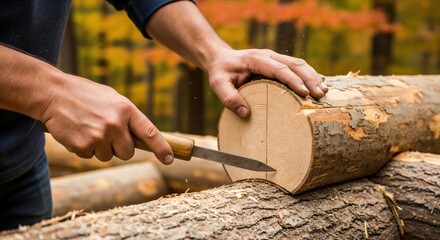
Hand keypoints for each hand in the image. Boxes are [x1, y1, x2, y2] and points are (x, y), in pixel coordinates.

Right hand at [40, 71, 173, 163]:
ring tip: (88, 128)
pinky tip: (77, 132)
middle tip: (106, 134)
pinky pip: (89, 156)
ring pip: (107, 156)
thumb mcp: (111, 98)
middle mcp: (115, 124)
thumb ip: (127, 116)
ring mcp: (99, 136)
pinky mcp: (83, 146)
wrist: (52, 93)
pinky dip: (83, 148)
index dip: (162, 148)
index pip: (150, 133)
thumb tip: (141, 137)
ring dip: (99, 148)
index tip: (170, 159)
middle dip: (119, 148)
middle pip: (127, 153)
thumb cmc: (84, 95)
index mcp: (126, 109)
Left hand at [206, 48, 327, 117]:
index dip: (293, 80)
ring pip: (299, 64)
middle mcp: (268, 56)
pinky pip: (297, 66)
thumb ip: (229, 98)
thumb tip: (246, 114)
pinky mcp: (278, 63)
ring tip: (324, 91)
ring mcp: (275, 58)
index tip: (304, 92)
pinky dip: (309, 74)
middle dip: (309, 78)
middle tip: (321, 94)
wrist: (221, 58)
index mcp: (256, 60)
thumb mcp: (218, 85)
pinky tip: (319, 83)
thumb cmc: (220, 72)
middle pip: (294, 64)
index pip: (278, 68)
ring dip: (312, 76)